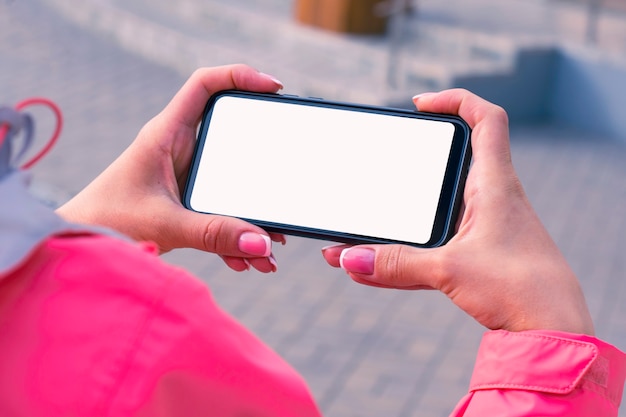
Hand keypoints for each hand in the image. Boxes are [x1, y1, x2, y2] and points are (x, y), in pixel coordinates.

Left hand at [56, 64, 284, 272]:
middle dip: (263, 158)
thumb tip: (263, 244)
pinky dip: (236, 235)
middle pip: (231, 134)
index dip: (241, 76)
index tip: (275, 89)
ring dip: (253, 212)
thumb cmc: (108, 222)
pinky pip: (222, 210)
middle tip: (285, 178)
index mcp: (167, 134)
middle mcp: (179, 148)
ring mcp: (186, 174)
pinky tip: (247, 261)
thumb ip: (215, 235)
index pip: (204, 85)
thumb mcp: (166, 225)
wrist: (83, 243)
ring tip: (273, 245)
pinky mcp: (188, 201)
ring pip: (232, 180)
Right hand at [322, 89, 593, 334]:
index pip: (487, 119)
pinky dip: (407, 244)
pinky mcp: (479, 253)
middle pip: (458, 157)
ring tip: (369, 217)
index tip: (419, 105)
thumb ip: (396, 263)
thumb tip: (348, 258)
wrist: (553, 328)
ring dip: (407, 206)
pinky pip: (436, 238)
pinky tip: (373, 264)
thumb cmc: (520, 289)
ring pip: (441, 202)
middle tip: (388, 155)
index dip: (455, 100)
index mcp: (493, 185)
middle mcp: (491, 199)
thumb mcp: (449, 270)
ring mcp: (486, 226)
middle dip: (420, 154)